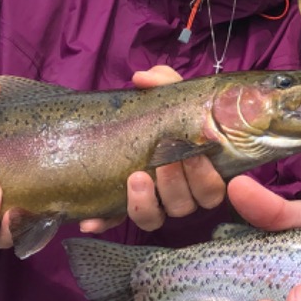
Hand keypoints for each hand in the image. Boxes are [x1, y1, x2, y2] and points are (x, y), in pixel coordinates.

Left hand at [83, 66, 228, 233]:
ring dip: (145, 202)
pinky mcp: (121, 209)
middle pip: (184, 205)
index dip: (206, 178)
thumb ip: (163, 82)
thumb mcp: (168, 97)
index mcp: (198, 173)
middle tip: (164, 161)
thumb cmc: (161, 116)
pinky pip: (114, 222)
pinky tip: (89, 221)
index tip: (195, 154)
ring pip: (154, 218)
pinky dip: (102, 222)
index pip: (211, 190)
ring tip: (135, 177)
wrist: (128, 125)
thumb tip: (142, 78)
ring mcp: (149, 204)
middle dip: (175, 186)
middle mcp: (177, 194)